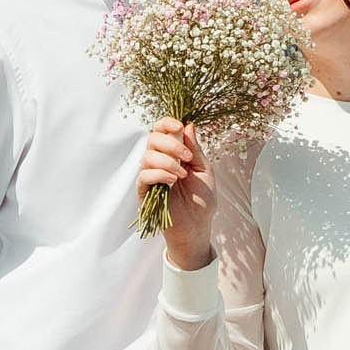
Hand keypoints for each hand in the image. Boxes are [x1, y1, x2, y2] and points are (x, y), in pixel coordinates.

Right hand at [141, 117, 217, 265]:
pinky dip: (160, 174)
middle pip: (152, 138)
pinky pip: (144, 175)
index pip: (161, 130)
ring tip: (182, 175)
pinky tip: (173, 181)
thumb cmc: (203, 199)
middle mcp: (159, 161)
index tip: (179, 127)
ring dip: (167, 162)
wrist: (198, 225)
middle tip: (187, 158)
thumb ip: (195, 149)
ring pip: (147, 156)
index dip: (167, 123)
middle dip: (171, 144)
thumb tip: (188, 125)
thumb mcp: (204, 169)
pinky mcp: (145, 192)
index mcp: (173, 153)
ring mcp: (151, 176)